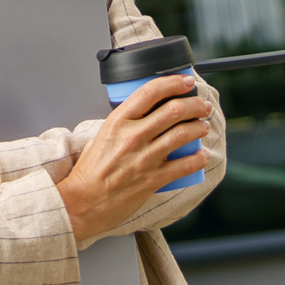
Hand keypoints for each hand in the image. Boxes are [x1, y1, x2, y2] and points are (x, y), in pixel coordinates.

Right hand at [57, 74, 211, 244]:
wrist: (81, 203)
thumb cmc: (87, 173)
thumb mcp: (98, 138)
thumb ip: (120, 127)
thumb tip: (139, 119)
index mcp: (117, 122)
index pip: (150, 92)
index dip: (173, 83)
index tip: (185, 81)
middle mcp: (133, 136)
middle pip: (173, 110)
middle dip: (194, 104)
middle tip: (202, 105)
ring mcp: (144, 158)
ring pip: (183, 134)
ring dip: (199, 127)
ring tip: (203, 126)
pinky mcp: (153, 180)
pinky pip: (184, 165)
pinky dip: (198, 158)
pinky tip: (202, 155)